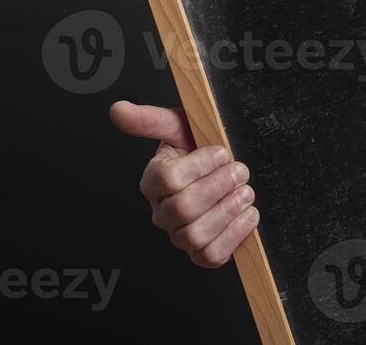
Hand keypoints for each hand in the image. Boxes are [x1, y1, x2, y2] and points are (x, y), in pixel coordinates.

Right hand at [109, 100, 258, 267]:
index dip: (201, 164)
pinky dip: (235, 235)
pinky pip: (212, 256)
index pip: (169, 178)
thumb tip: (119, 109)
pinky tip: (247, 214)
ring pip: (196, 235)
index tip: (222, 152)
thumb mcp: (180, 127)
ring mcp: (179, 236)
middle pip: (184, 208)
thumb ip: (151, 119)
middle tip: (239, 171)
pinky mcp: (201, 253)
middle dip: (219, 186)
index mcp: (154, 181)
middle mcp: (162, 212)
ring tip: (244, 192)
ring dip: (228, 210)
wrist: (224, 172)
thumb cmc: (200, 149)